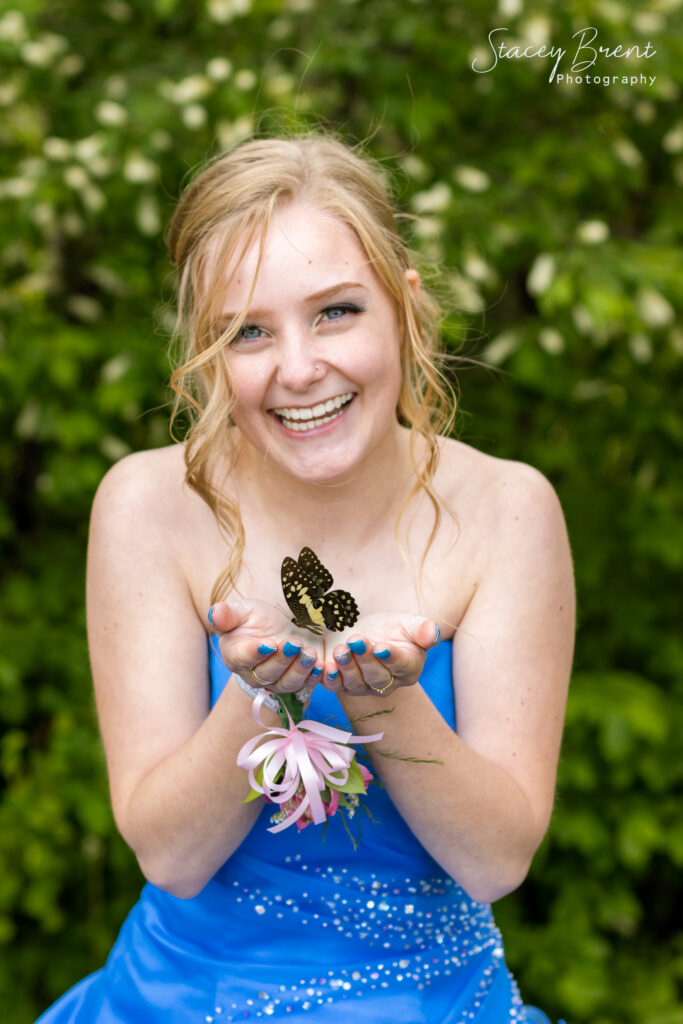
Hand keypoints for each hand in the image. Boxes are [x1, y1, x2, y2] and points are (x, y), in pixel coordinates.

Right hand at [209, 599, 324, 694]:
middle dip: (282, 660)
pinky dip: (314, 677)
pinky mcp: (294, 682)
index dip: (256, 653)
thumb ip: (228, 614)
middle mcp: (253, 674)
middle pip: (267, 674)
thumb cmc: (254, 620)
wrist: (275, 629)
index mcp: (236, 655)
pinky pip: (305, 685)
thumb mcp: (242, 611)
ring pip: (286, 683)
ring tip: (310, 654)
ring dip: (299, 670)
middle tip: (294, 645)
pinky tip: (322, 666)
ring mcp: (275, 681)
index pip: (243, 658)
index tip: (270, 644)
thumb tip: (214, 612)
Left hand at [320, 613, 440, 696]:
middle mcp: (387, 683)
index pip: (401, 665)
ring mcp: (364, 687)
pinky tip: (325, 666)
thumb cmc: (392, 629)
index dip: (390, 657)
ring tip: (340, 650)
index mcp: (408, 668)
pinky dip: (330, 679)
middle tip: (356, 641)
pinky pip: (336, 686)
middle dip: (365, 659)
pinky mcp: (343, 686)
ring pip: (356, 683)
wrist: (366, 634)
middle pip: (377, 677)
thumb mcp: (409, 624)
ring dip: (346, 667)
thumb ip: (422, 629)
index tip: (380, 646)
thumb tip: (433, 632)